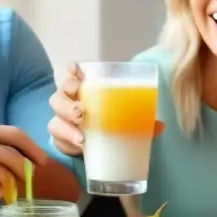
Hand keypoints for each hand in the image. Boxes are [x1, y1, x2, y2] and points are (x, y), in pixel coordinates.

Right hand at [48, 63, 165, 156]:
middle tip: (81, 109)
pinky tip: (80, 141)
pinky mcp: (59, 133)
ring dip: (67, 116)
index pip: (73, 73)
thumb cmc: (105, 124)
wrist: (90, 147)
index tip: (77, 70)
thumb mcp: (122, 120)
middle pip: (61, 90)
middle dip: (68, 95)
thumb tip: (160, 126)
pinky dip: (67, 135)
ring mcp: (61, 115)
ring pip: (56, 109)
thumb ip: (139, 121)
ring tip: (81, 126)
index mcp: (84, 89)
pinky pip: (56, 130)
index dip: (72, 69)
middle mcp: (69, 98)